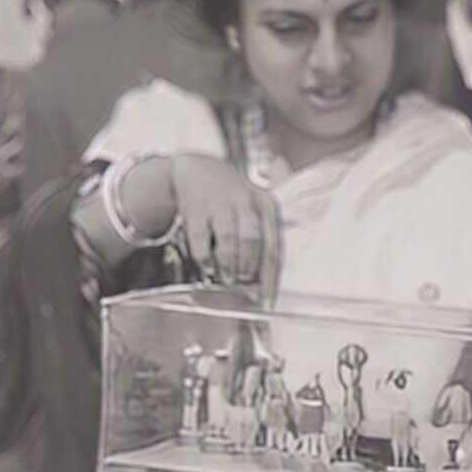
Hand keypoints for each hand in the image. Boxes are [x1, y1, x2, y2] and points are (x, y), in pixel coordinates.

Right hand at [170, 155, 284, 298]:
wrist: (198, 169)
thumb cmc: (232, 200)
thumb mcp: (253, 212)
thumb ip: (259, 243)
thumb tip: (259, 285)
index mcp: (267, 207)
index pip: (273, 247)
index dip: (270, 278)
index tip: (266, 301)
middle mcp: (247, 202)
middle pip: (253, 242)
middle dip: (248, 269)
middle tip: (242, 286)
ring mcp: (222, 203)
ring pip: (229, 240)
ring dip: (228, 264)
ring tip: (226, 279)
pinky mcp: (197, 207)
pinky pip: (201, 237)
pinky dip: (204, 257)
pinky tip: (206, 267)